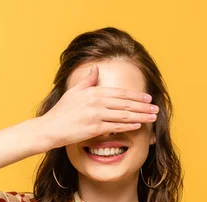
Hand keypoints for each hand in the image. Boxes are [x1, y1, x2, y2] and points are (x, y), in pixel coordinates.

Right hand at [37, 63, 158, 149]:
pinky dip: (128, 125)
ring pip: (123, 115)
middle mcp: (96, 102)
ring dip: (140, 116)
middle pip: (125, 103)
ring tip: (152, 117)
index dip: (136, 95)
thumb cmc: (62, 111)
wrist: (50, 128)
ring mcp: (96, 115)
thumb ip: (88, 81)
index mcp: (93, 91)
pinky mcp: (94, 128)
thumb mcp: (74, 92)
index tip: (148, 98)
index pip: (120, 93)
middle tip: (156, 108)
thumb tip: (96, 69)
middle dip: (143, 106)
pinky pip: (115, 126)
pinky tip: (138, 125)